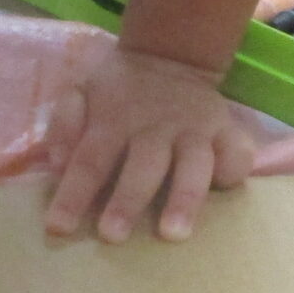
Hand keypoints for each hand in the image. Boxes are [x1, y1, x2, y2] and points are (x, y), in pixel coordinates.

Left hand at [45, 43, 252, 242]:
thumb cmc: (119, 90)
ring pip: (192, 166)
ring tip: (174, 234)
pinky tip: (223, 191)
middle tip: (112, 236)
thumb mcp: (82, 92)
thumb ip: (65, 125)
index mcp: (115, 120)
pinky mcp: (227, 131)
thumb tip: (56, 164)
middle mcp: (156, 127)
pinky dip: (233, 171)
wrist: (169, 56)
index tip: (58, 227)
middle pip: (142, 167)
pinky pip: (236, 154)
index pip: (90, 160)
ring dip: (182, 200)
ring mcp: (195, 130)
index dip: (73, 195)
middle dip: (127, 201)